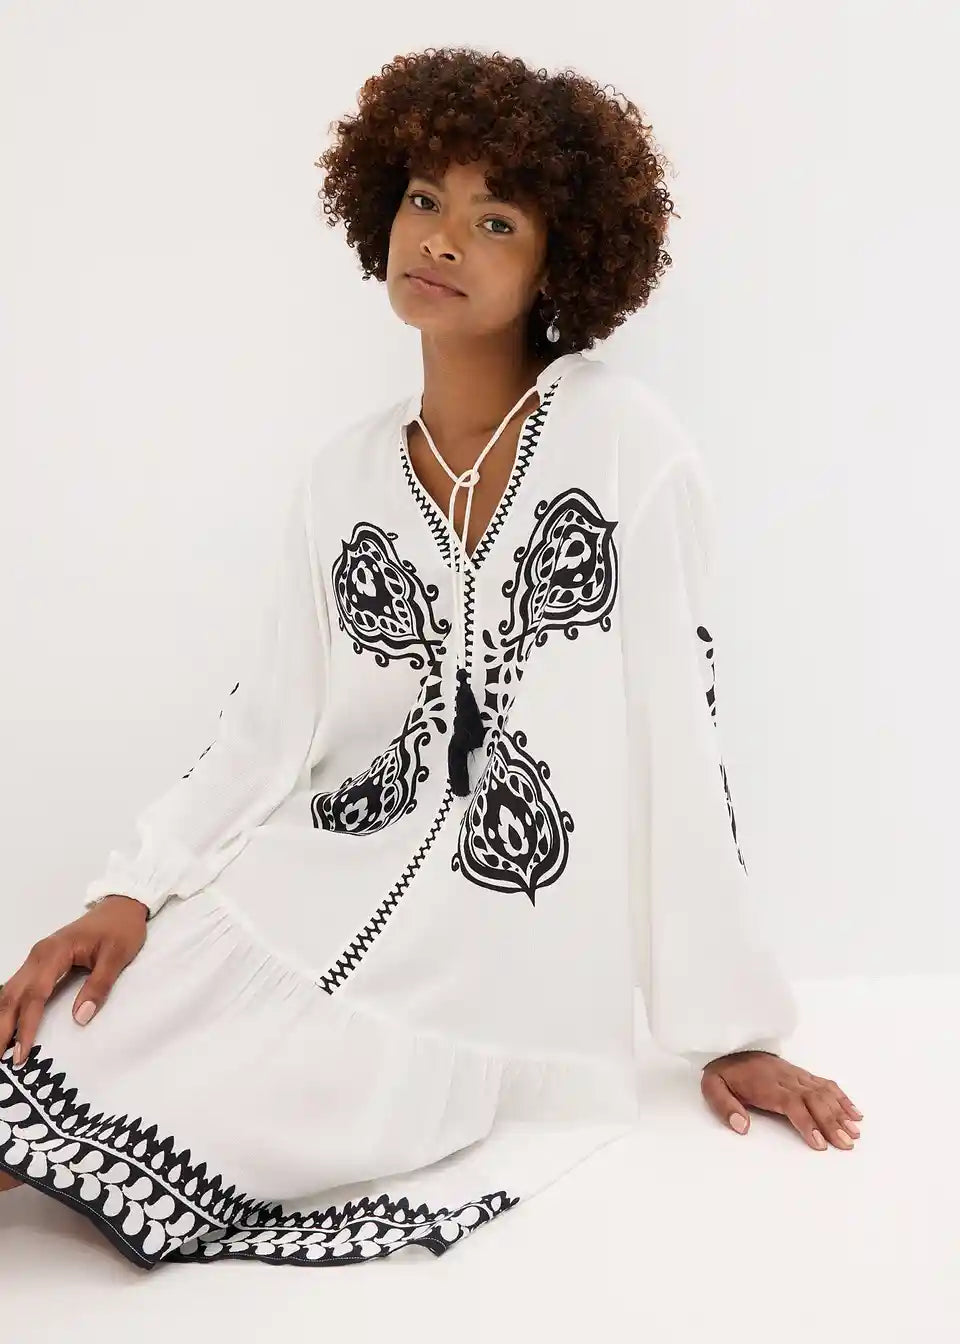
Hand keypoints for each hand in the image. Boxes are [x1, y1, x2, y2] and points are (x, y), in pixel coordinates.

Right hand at [0, 896, 147, 1068]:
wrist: (121, 906)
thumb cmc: (121, 928)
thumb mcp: (117, 956)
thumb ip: (99, 985)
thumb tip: (80, 1017)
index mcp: (55, 952)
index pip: (35, 994)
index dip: (27, 1025)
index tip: (22, 1052)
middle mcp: (39, 954)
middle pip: (13, 995)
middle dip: (4, 1028)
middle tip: (3, 1059)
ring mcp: (37, 957)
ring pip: (10, 991)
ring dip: (3, 1019)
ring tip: (1, 1048)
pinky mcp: (40, 962)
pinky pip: (18, 987)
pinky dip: (11, 1008)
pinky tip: (8, 1026)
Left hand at [700, 1050, 862, 1150]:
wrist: (731, 1044)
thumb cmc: (725, 1071)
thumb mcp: (712, 1087)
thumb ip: (724, 1106)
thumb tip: (742, 1126)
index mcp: (766, 1085)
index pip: (791, 1102)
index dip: (806, 1122)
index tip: (819, 1143)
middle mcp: (786, 1079)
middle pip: (814, 1099)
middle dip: (831, 1122)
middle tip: (846, 1144)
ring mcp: (796, 1075)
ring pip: (823, 1092)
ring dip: (841, 1113)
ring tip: (855, 1134)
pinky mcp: (801, 1074)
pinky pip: (825, 1084)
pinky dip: (842, 1098)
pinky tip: (854, 1113)